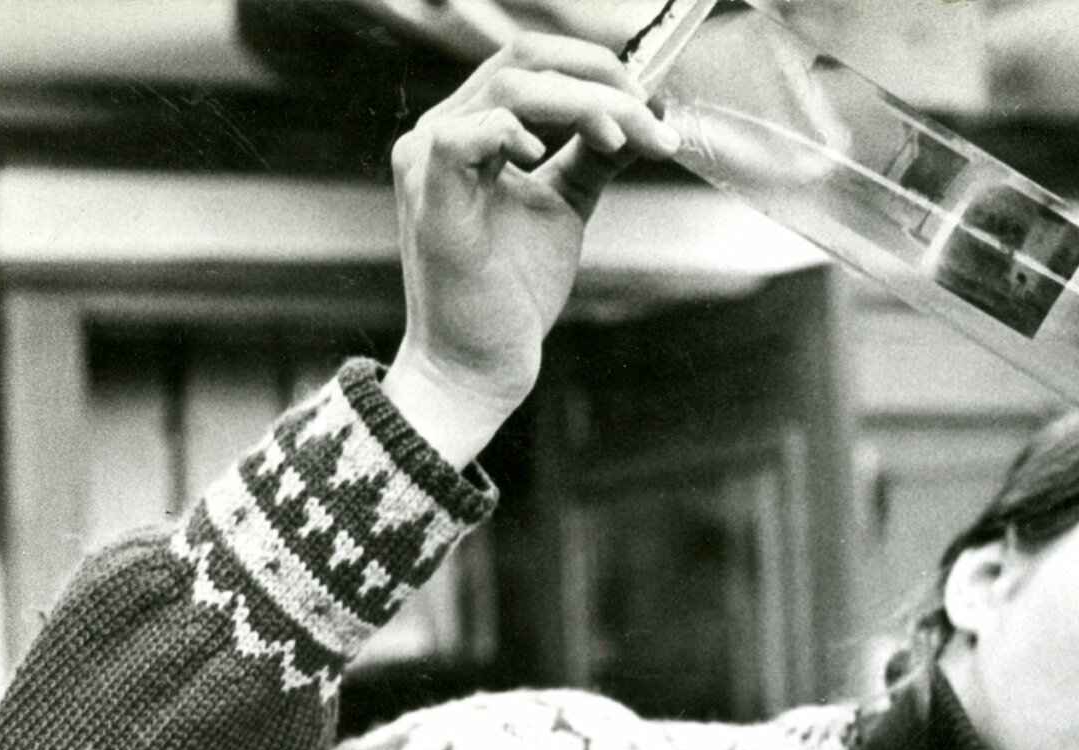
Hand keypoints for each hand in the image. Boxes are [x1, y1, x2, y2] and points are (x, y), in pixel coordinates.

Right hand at [383, 34, 681, 457]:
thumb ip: (593, 157)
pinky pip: (461, 138)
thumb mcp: (565, 204)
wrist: (482, 360)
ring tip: (621, 139)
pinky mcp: (429, 199)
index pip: (531, 62)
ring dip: (580, 105)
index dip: (595, 69)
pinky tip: (542, 156)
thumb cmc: (512, 288)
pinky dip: (510, 132)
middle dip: (598, 80)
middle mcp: (443, 131)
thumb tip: (642, 119)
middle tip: (648, 117)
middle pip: (522, 60)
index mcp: (471, 127)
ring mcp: (428, 161)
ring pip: (506, 89)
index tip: (649, 106)